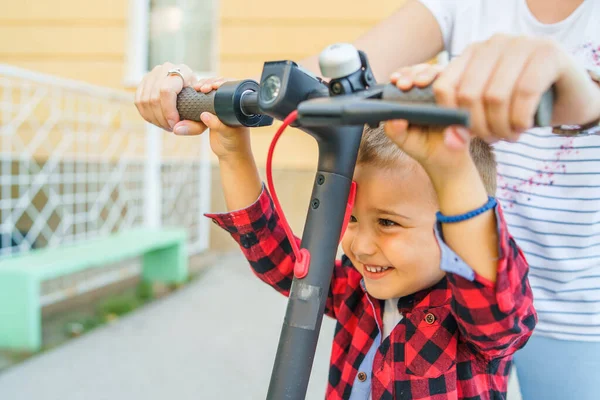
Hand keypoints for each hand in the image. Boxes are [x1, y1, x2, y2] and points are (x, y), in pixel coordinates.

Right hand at [134, 62, 229, 133]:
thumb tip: (175, 129)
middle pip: (154, 98)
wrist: (193, 90)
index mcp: (183, 71)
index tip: (174, 124)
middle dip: (161, 119)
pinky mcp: (144, 82)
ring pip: (145, 101)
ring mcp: (152, 74)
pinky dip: (147, 115)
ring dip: (154, 119)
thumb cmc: (200, 103)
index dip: (168, 111)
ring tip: (166, 126)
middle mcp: (165, 69)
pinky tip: (158, 121)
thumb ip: (194, 126)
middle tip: (171, 128)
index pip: (166, 90)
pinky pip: (139, 102)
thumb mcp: (204, 115)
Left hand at [386, 63, 472, 169]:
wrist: (448, 161)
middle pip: (422, 70)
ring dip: (428, 73)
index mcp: (412, 98)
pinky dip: (450, 80)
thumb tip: (395, 120)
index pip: (406, 77)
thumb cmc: (424, 147)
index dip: (401, 75)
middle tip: (405, 83)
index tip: (396, 81)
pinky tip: (443, 86)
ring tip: (420, 83)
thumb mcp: (404, 140)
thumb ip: (394, 130)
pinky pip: (458, 82)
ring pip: (439, 72)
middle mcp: (428, 91)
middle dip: (413, 73)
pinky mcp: (461, 96)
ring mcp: (446, 91)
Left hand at [433, 34, 599, 141]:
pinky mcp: (548, 52)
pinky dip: (520, 118)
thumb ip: (465, 123)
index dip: (452, 117)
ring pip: (495, 96)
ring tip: (509, 136)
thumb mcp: (488, 111)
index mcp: (473, 53)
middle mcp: (494, 43)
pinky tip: (523, 127)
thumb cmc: (521, 104)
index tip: (467, 134)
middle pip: (469, 94)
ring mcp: (522, 43)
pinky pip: (524, 93)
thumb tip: (452, 142)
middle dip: (480, 127)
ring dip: (501, 126)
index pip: (444, 86)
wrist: (569, 94)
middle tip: (493, 139)